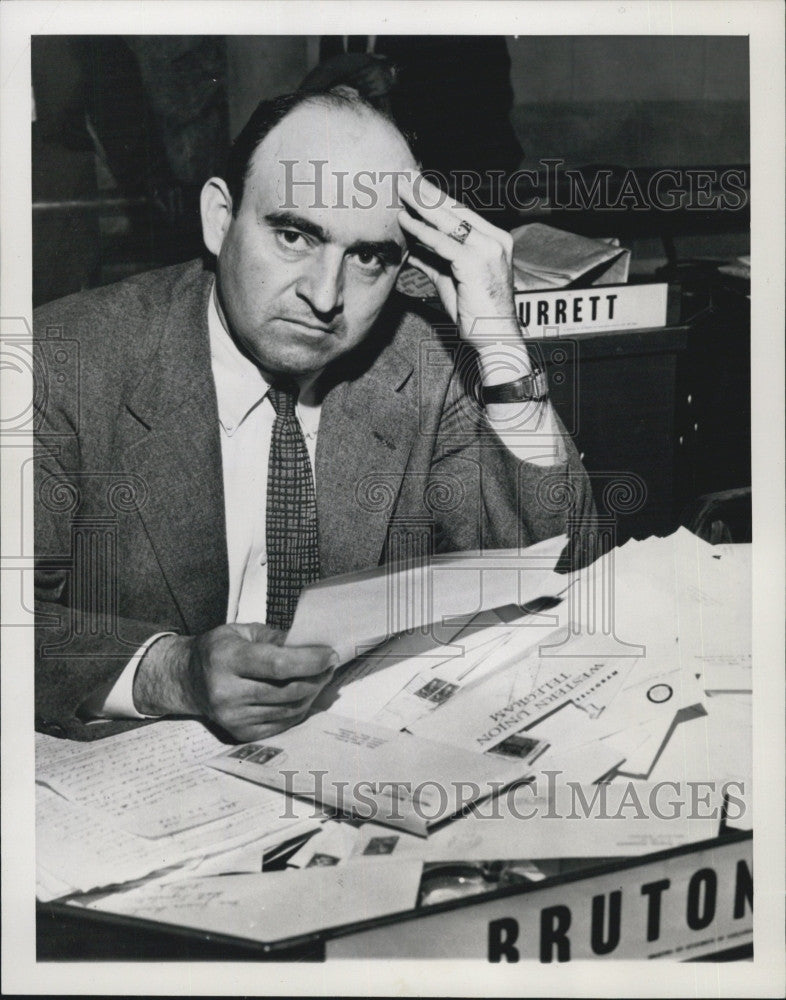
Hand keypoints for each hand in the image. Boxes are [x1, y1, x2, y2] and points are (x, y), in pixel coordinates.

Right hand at [134, 623, 336, 742]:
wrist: (187, 679)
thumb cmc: (219, 649)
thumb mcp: (243, 631)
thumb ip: (277, 638)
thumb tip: (313, 646)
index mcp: (226, 659)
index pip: (278, 665)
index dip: (310, 661)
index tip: (330, 654)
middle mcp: (227, 692)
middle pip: (288, 691)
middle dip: (317, 677)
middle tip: (329, 665)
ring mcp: (232, 717)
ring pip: (289, 709)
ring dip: (311, 693)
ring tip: (319, 677)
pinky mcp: (240, 733)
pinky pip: (282, 723)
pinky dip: (298, 709)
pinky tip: (303, 694)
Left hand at [397, 173, 518, 347]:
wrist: (495, 338)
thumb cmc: (475, 313)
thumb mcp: (451, 280)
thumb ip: (433, 261)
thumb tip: (412, 249)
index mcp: (494, 240)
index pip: (461, 214)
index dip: (436, 199)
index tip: (416, 187)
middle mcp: (495, 240)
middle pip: (455, 210)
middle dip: (427, 192)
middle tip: (405, 177)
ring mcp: (488, 249)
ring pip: (448, 220)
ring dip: (422, 203)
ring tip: (401, 190)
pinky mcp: (476, 262)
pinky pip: (443, 243)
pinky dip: (422, 231)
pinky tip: (405, 221)